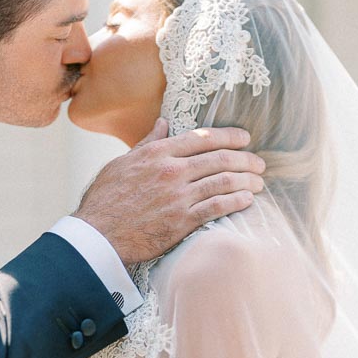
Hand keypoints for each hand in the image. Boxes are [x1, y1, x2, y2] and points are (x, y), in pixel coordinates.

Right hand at [76, 119, 265, 266]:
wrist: (97, 235)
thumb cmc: (105, 199)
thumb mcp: (121, 163)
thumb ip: (147, 143)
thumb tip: (163, 123)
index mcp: (157, 153)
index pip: (202, 138)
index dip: (229, 136)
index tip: (245, 138)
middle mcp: (171, 171)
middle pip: (219, 158)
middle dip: (245, 159)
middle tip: (259, 163)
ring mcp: (178, 196)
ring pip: (223, 182)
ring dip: (247, 180)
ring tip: (259, 182)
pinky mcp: (181, 221)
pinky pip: (216, 207)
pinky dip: (236, 201)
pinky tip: (247, 200)